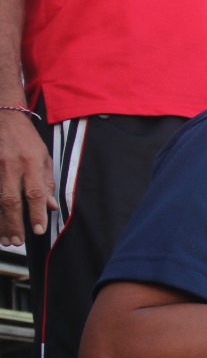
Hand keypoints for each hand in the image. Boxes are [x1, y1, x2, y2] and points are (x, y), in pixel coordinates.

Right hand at [0, 112, 54, 246]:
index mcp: (30, 163)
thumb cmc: (26, 139)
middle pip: (10, 200)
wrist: (3, 116)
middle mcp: (10, 165)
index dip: (37, 213)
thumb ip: (46, 182)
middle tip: (17, 241)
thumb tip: (50, 207)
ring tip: (3, 239)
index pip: (34, 193)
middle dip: (14, 224)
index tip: (38, 230)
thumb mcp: (43, 157)